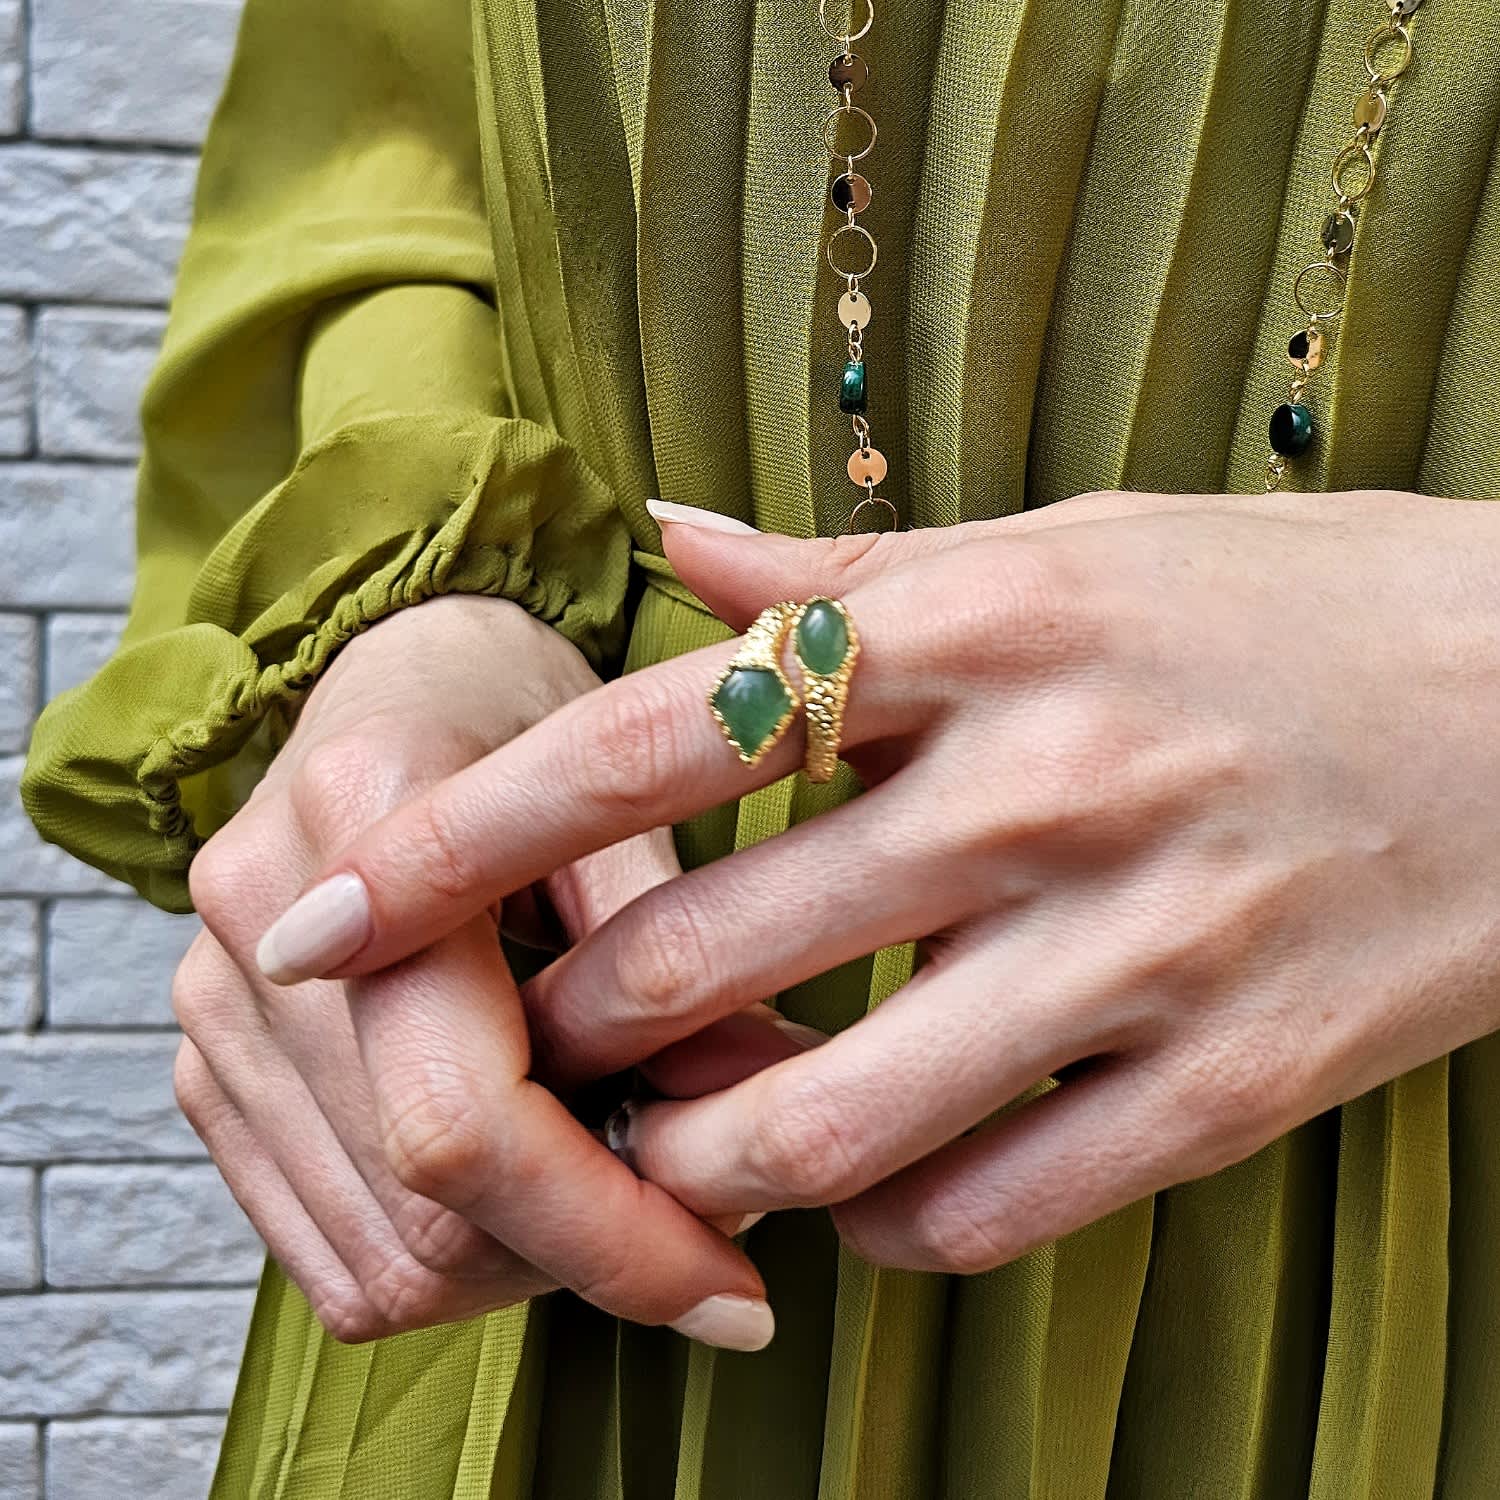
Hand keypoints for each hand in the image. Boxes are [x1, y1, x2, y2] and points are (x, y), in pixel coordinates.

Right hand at [174, 595, 780, 1347]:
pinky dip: (450, 1261)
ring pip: (374, 1258)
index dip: (607, 1231)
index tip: (734, 1291)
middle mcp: (262, 922)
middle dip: (586, 1259)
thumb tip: (768, 1107)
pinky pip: (328, 1246)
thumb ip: (684, 939)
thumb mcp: (630, 776)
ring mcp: (215, 1001)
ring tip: (630, 1207)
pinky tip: (539, 1197)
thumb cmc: (525, 705)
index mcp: (365, 814)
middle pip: (418, 1208)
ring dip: (527, 1272)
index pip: (463, 1114)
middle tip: (709, 1242)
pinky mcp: (211, 1062)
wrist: (397, 671)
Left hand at [252, 489, 1499, 1274]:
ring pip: (831, 1119)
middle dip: (575, 1030)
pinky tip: (868, 1186)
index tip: (316, 912)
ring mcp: (1140, 945)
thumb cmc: (1279, 607)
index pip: (645, 737)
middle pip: (702, 952)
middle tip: (536, 1048)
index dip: (451, 840)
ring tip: (672, 1144)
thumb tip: (667, 546)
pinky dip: (885, 1221)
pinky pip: (994, 1205)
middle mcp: (1040, 785)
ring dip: (705, 1158)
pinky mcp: (1238, 1079)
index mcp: (977, 628)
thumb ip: (848, 573)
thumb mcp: (1066, 540)